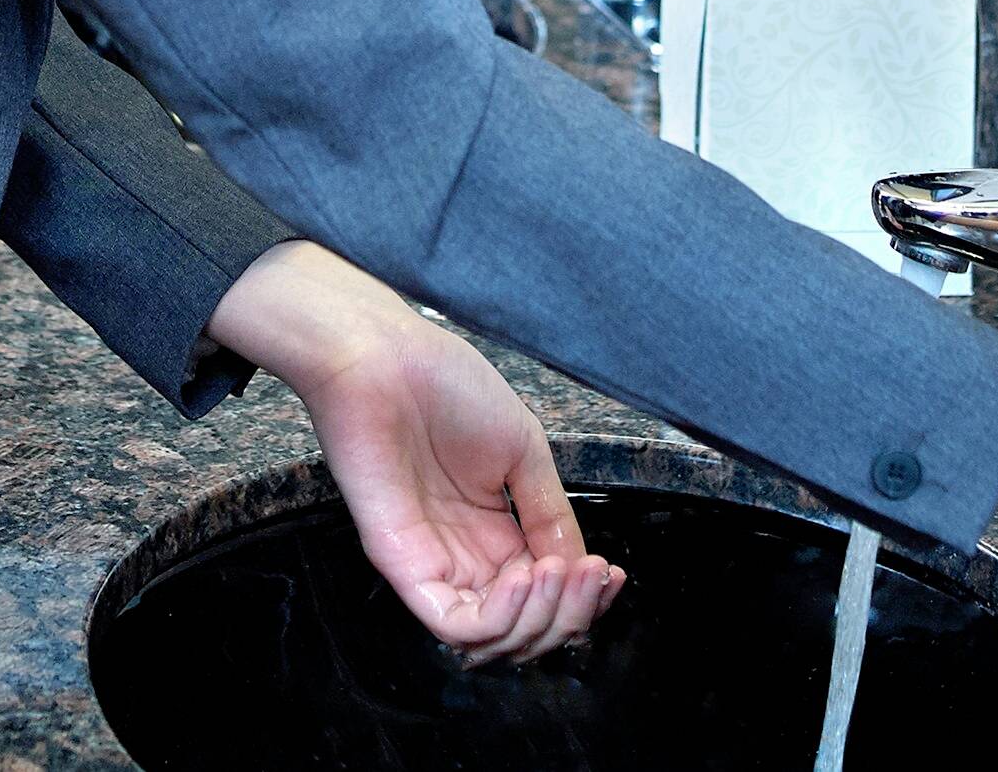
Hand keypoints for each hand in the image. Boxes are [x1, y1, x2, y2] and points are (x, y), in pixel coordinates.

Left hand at [206, 241, 624, 662]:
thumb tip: (580, 568)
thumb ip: (550, 512)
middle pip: (525, 627)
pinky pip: (452, 623)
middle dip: (571, 613)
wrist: (384, 359)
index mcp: (494, 530)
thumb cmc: (445, 385)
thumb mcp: (522, 448)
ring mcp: (433, 564)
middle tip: (593, 574)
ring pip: (492, 639)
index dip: (583, 597)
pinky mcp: (402, 567)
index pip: (544, 593)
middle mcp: (466, 556)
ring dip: (541, 618)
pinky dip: (499, 617)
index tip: (613, 574)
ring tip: (560, 571)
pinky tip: (525, 576)